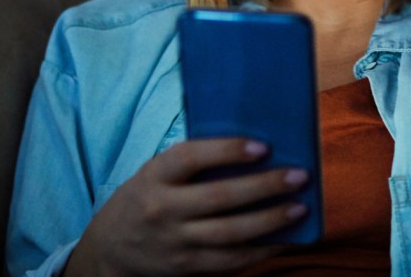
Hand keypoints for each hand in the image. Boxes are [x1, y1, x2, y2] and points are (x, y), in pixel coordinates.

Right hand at [65, 138, 309, 276]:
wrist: (111, 248)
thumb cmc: (146, 197)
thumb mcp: (155, 173)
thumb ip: (192, 163)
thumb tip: (251, 149)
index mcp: (154, 176)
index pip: (190, 158)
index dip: (227, 151)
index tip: (263, 146)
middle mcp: (162, 209)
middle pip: (219, 197)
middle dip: (265, 186)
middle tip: (299, 176)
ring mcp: (174, 241)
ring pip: (230, 233)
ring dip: (270, 220)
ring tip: (299, 208)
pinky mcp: (186, 266)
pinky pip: (230, 260)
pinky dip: (259, 250)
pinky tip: (282, 239)